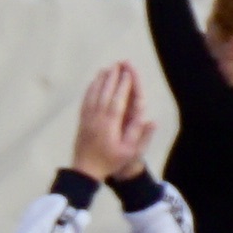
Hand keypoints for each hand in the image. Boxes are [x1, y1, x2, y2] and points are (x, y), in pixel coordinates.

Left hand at [74, 63, 153, 183]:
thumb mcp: (129, 152)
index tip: (128, 72)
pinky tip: (93, 83)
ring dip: (101, 80)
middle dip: (112, 77)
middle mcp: (97, 117)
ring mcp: (87, 118)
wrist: (85, 169)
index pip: (117, 100)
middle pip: (105, 93)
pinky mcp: (82, 120)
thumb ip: (139, 135)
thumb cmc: (111, 161)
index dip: (123, 85)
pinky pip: (86, 100)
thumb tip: (151, 119)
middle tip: (119, 64)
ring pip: (94, 94)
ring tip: (107, 68)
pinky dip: (90, 89)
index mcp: (110, 124)